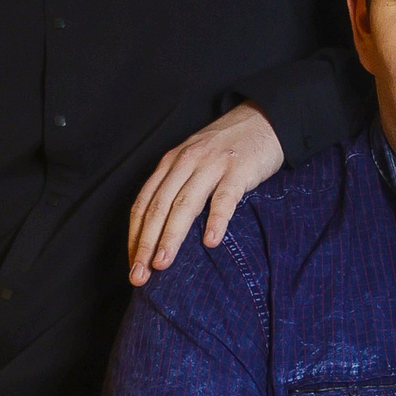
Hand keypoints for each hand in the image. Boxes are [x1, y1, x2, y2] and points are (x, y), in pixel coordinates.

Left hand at [128, 104, 284, 284]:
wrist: (263, 120)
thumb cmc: (226, 148)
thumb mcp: (193, 161)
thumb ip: (177, 187)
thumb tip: (160, 231)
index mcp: (170, 163)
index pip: (144, 204)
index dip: (135, 236)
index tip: (132, 264)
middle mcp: (185, 163)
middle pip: (158, 208)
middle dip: (146, 244)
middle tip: (140, 275)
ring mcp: (212, 165)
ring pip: (184, 205)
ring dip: (171, 236)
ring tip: (163, 263)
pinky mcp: (238, 170)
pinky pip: (224, 198)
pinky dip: (216, 220)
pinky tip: (211, 242)